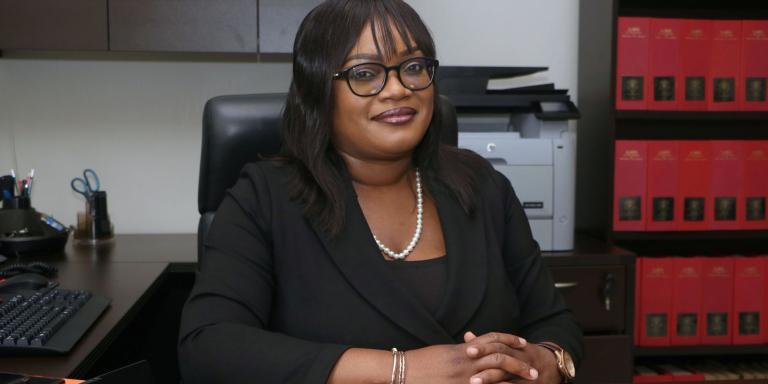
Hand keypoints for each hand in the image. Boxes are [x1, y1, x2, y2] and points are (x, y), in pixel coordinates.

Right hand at [404, 334, 532, 383]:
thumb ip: (460, 350)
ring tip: (530, 383)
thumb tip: (471, 347)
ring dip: (514, 380)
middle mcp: (467, 362)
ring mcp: (464, 377)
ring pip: (497, 376)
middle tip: (535, 372)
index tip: (523, 343)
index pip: (492, 340)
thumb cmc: (421, 362)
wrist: (403, 371)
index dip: (509, 340)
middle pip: (501, 358)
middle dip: (520, 365)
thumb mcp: (444, 352)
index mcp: (464, 349)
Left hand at [463, 331, 560, 383]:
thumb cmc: (524, 355)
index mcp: (513, 347)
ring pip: (507, 374)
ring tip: (474, 382)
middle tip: (469, 369)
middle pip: (501, 358)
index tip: (467, 350)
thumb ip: (487, 343)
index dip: (483, 347)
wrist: (553, 366)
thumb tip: (467, 336)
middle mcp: (519, 358)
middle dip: (485, 364)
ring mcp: (525, 372)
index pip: (496, 344)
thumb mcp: (509, 346)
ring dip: (490, 378)